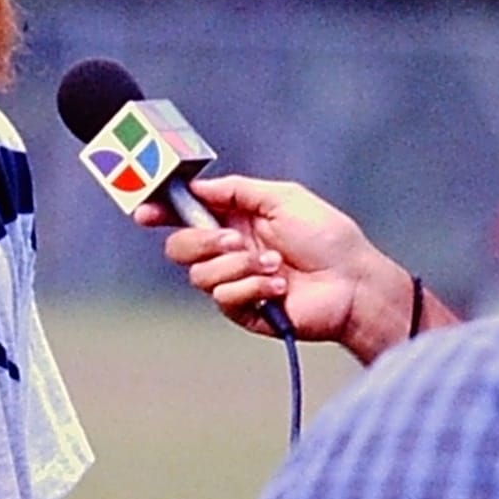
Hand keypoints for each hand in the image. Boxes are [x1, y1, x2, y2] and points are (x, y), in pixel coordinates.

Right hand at [138, 173, 440, 364]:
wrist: (352, 283)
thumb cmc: (328, 238)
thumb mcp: (283, 197)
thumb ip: (237, 190)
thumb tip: (198, 187)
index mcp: (236, 220)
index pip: (186, 216)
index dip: (161, 212)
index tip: (146, 211)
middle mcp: (230, 251)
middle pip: (181, 248)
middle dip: (201, 240)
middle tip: (234, 239)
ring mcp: (236, 283)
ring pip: (200, 275)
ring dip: (238, 266)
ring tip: (276, 264)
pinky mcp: (245, 311)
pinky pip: (224, 297)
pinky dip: (253, 287)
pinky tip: (279, 285)